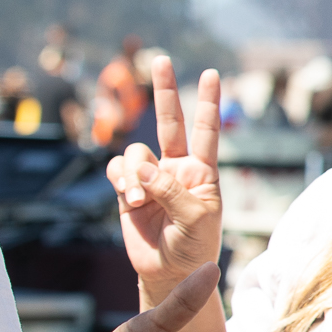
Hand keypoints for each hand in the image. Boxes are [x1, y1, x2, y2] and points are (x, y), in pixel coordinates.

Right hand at [108, 62, 225, 304]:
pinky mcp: (128, 191)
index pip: (206, 131)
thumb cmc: (194, 247)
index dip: (208, 102)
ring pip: (136, 154)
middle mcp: (176, 169)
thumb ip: (171, 190)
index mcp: (202, 172)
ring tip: (140, 200)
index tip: (213, 73)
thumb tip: (144, 167)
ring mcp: (151, 178)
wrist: (170, 272)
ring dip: (135, 174)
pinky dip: (122, 180)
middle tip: (162, 59)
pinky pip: (118, 171)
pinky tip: (131, 199)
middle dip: (165, 92)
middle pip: (169, 122)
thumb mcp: (195, 219)